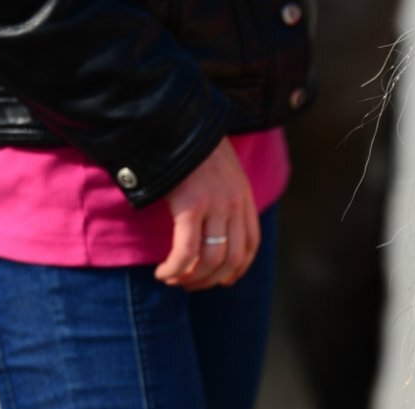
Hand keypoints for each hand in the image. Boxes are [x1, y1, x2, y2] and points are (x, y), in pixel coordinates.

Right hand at [153, 138, 259, 289]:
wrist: (173, 117)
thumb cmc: (187, 143)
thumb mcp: (217, 168)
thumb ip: (220, 193)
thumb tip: (209, 223)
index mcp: (243, 196)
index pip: (251, 244)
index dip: (238, 269)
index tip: (222, 280)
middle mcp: (234, 204)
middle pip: (232, 260)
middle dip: (211, 280)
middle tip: (190, 285)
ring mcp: (215, 205)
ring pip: (210, 261)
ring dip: (191, 279)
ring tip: (172, 280)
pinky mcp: (191, 206)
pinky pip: (187, 253)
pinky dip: (175, 269)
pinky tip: (163, 273)